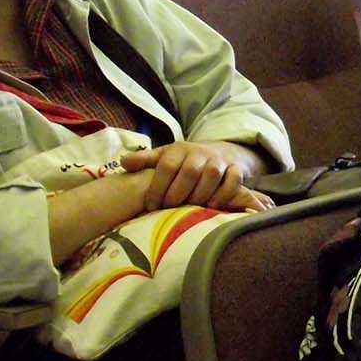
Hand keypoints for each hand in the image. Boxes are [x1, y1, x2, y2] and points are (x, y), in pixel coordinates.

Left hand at [120, 141, 274, 211]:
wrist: (220, 153)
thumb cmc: (186, 161)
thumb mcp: (165, 157)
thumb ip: (145, 160)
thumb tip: (123, 162)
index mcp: (179, 149)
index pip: (167, 166)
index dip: (157, 187)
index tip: (150, 205)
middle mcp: (200, 153)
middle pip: (190, 171)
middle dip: (177, 193)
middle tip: (168, 210)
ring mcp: (220, 161)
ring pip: (212, 175)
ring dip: (200, 195)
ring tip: (189, 211)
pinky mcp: (236, 170)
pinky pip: (233, 181)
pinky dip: (224, 194)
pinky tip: (212, 207)